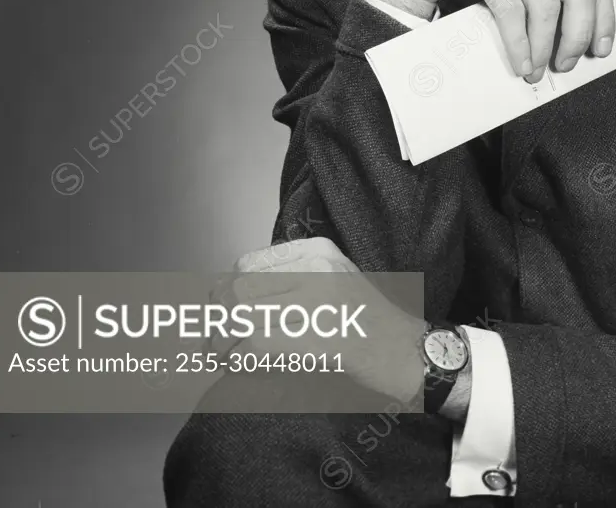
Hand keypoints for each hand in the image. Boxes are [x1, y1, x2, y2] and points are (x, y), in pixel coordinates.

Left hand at [211, 237, 423, 403]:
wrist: (401, 349)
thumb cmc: (368, 319)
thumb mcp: (336, 276)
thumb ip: (295, 276)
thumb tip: (237, 291)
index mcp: (317, 251)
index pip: (250, 263)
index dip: (228, 288)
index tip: (221, 308)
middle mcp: (313, 269)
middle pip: (240, 288)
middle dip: (219, 316)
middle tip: (214, 338)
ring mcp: (312, 302)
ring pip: (241, 316)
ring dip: (223, 340)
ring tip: (223, 354)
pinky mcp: (308, 336)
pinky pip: (253, 344)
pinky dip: (238, 357)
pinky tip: (239, 364)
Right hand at [364, 0, 615, 82]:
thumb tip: (569, 46)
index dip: (604, 18)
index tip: (600, 50)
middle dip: (577, 35)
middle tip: (565, 65)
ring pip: (546, 3)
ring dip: (544, 45)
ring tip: (536, 71)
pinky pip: (510, 8)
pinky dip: (518, 42)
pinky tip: (519, 62)